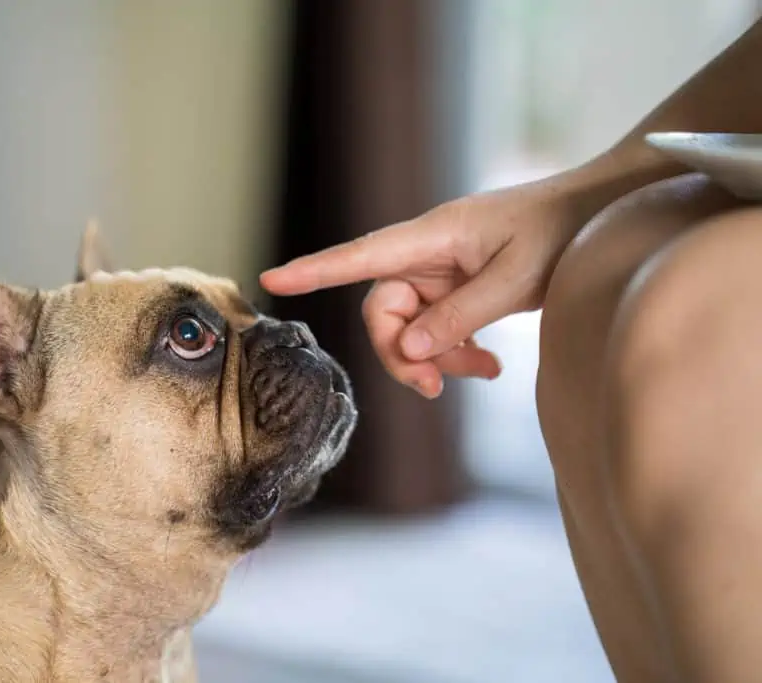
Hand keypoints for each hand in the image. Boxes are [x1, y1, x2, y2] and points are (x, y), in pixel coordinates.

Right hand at [260, 174, 590, 397]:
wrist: (600, 214)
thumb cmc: (562, 230)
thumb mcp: (516, 278)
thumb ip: (460, 316)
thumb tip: (407, 349)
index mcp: (431, 236)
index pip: (358, 256)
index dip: (313, 271)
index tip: (271, 278)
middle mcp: (426, 253)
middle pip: (382, 310)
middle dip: (400, 353)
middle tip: (433, 388)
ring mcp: (441, 272)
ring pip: (411, 326)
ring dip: (436, 358)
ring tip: (484, 374)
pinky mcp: (459, 287)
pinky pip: (438, 327)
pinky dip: (456, 352)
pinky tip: (489, 366)